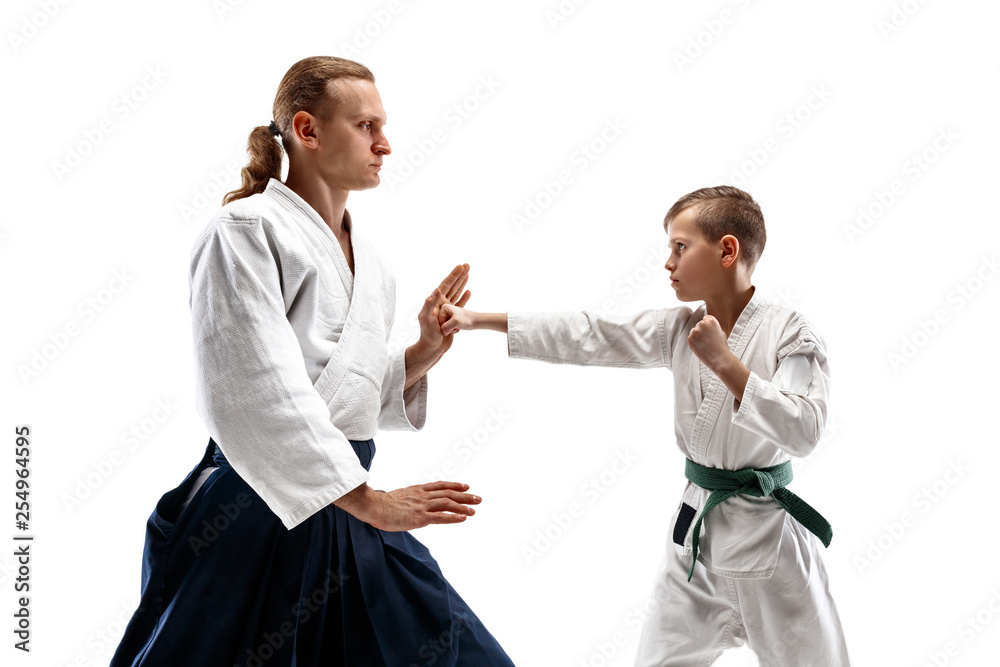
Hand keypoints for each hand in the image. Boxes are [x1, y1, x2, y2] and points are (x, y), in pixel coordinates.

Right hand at [335, 481, 481, 531]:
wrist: (373, 505)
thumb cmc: (380, 504)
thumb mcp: (396, 498)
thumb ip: (406, 500)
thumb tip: (408, 506)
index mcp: (417, 490)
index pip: (440, 486)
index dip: (454, 486)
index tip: (465, 486)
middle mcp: (422, 496)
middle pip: (448, 493)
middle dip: (464, 496)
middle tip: (478, 499)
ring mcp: (422, 506)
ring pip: (447, 503)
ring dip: (463, 506)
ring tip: (474, 510)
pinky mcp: (420, 517)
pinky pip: (440, 517)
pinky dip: (453, 517)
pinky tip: (463, 518)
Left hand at [416, 263, 471, 356]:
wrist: (432, 348)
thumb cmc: (428, 335)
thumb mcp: (426, 318)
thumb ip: (429, 303)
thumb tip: (437, 290)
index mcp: (435, 302)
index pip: (445, 285)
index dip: (453, 275)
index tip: (461, 266)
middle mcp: (440, 303)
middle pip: (452, 286)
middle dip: (459, 275)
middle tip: (467, 265)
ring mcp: (446, 309)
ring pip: (456, 292)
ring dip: (462, 283)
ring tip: (468, 273)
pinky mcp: (451, 316)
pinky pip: (459, 303)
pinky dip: (464, 296)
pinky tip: (469, 291)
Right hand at [438, 303, 475, 335]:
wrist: (475, 321)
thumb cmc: (467, 319)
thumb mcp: (456, 322)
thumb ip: (447, 327)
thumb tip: (442, 332)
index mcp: (444, 307)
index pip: (440, 322)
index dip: (447, 326)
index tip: (454, 322)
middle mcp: (444, 310)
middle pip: (441, 325)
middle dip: (449, 328)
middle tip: (456, 325)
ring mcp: (446, 315)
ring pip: (444, 328)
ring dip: (451, 330)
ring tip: (457, 326)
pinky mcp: (449, 319)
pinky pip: (447, 328)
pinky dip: (452, 330)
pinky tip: (457, 327)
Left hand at [687, 315, 731, 370]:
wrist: (719, 358)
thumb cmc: (721, 346)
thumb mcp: (720, 332)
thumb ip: (712, 327)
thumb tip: (706, 327)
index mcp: (711, 321)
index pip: (705, 318)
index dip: (707, 326)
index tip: (709, 331)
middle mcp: (702, 324)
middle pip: (699, 324)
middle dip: (702, 331)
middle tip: (707, 340)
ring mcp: (695, 331)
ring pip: (694, 331)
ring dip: (697, 336)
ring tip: (705, 344)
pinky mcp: (690, 339)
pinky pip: (690, 338)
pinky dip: (694, 342)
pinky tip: (701, 347)